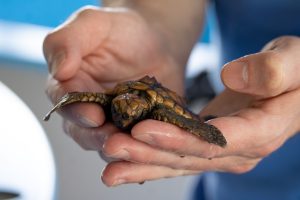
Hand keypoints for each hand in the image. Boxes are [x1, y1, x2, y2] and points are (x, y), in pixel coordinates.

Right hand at [43, 6, 183, 146]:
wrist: (156, 41)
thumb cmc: (121, 30)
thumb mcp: (92, 23)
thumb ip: (68, 41)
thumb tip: (60, 70)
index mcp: (70, 84)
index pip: (64, 102)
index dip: (76, 112)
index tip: (93, 116)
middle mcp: (88, 107)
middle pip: (84, 132)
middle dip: (97, 138)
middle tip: (113, 140)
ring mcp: (113, 121)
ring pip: (110, 143)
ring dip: (122, 148)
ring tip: (136, 147)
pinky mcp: (137, 128)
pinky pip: (138, 143)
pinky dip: (145, 147)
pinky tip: (155, 145)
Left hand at [100, 36, 299, 185]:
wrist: (294, 85)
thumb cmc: (295, 72)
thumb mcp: (294, 62)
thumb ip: (272, 70)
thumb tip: (234, 77)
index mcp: (260, 132)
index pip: (216, 142)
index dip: (178, 138)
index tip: (143, 129)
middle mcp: (238, 150)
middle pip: (189, 157)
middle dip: (149, 154)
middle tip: (112, 148)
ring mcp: (222, 151)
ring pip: (178, 162)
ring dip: (143, 163)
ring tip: (110, 167)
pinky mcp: (208, 145)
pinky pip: (177, 153)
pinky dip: (150, 157)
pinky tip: (125, 159)